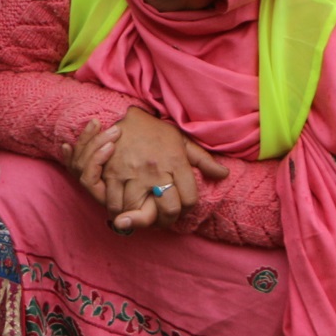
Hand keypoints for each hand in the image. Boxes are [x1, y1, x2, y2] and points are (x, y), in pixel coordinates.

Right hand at [72, 109, 228, 232]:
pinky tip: (124, 209)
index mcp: (176, 161)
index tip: (181, 208)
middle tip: (162, 218)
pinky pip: (114, 204)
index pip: (189, 200)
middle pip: (168, 210)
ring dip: (141, 219)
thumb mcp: (183, 141)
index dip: (187, 209)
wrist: (127, 115)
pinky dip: (119, 212)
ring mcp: (132, 173)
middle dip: (167, 220)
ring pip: (139, 211)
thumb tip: (224, 174)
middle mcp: (156, 170)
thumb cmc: (157, 132)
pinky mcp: (112, 174)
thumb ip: (204, 160)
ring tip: (143, 215)